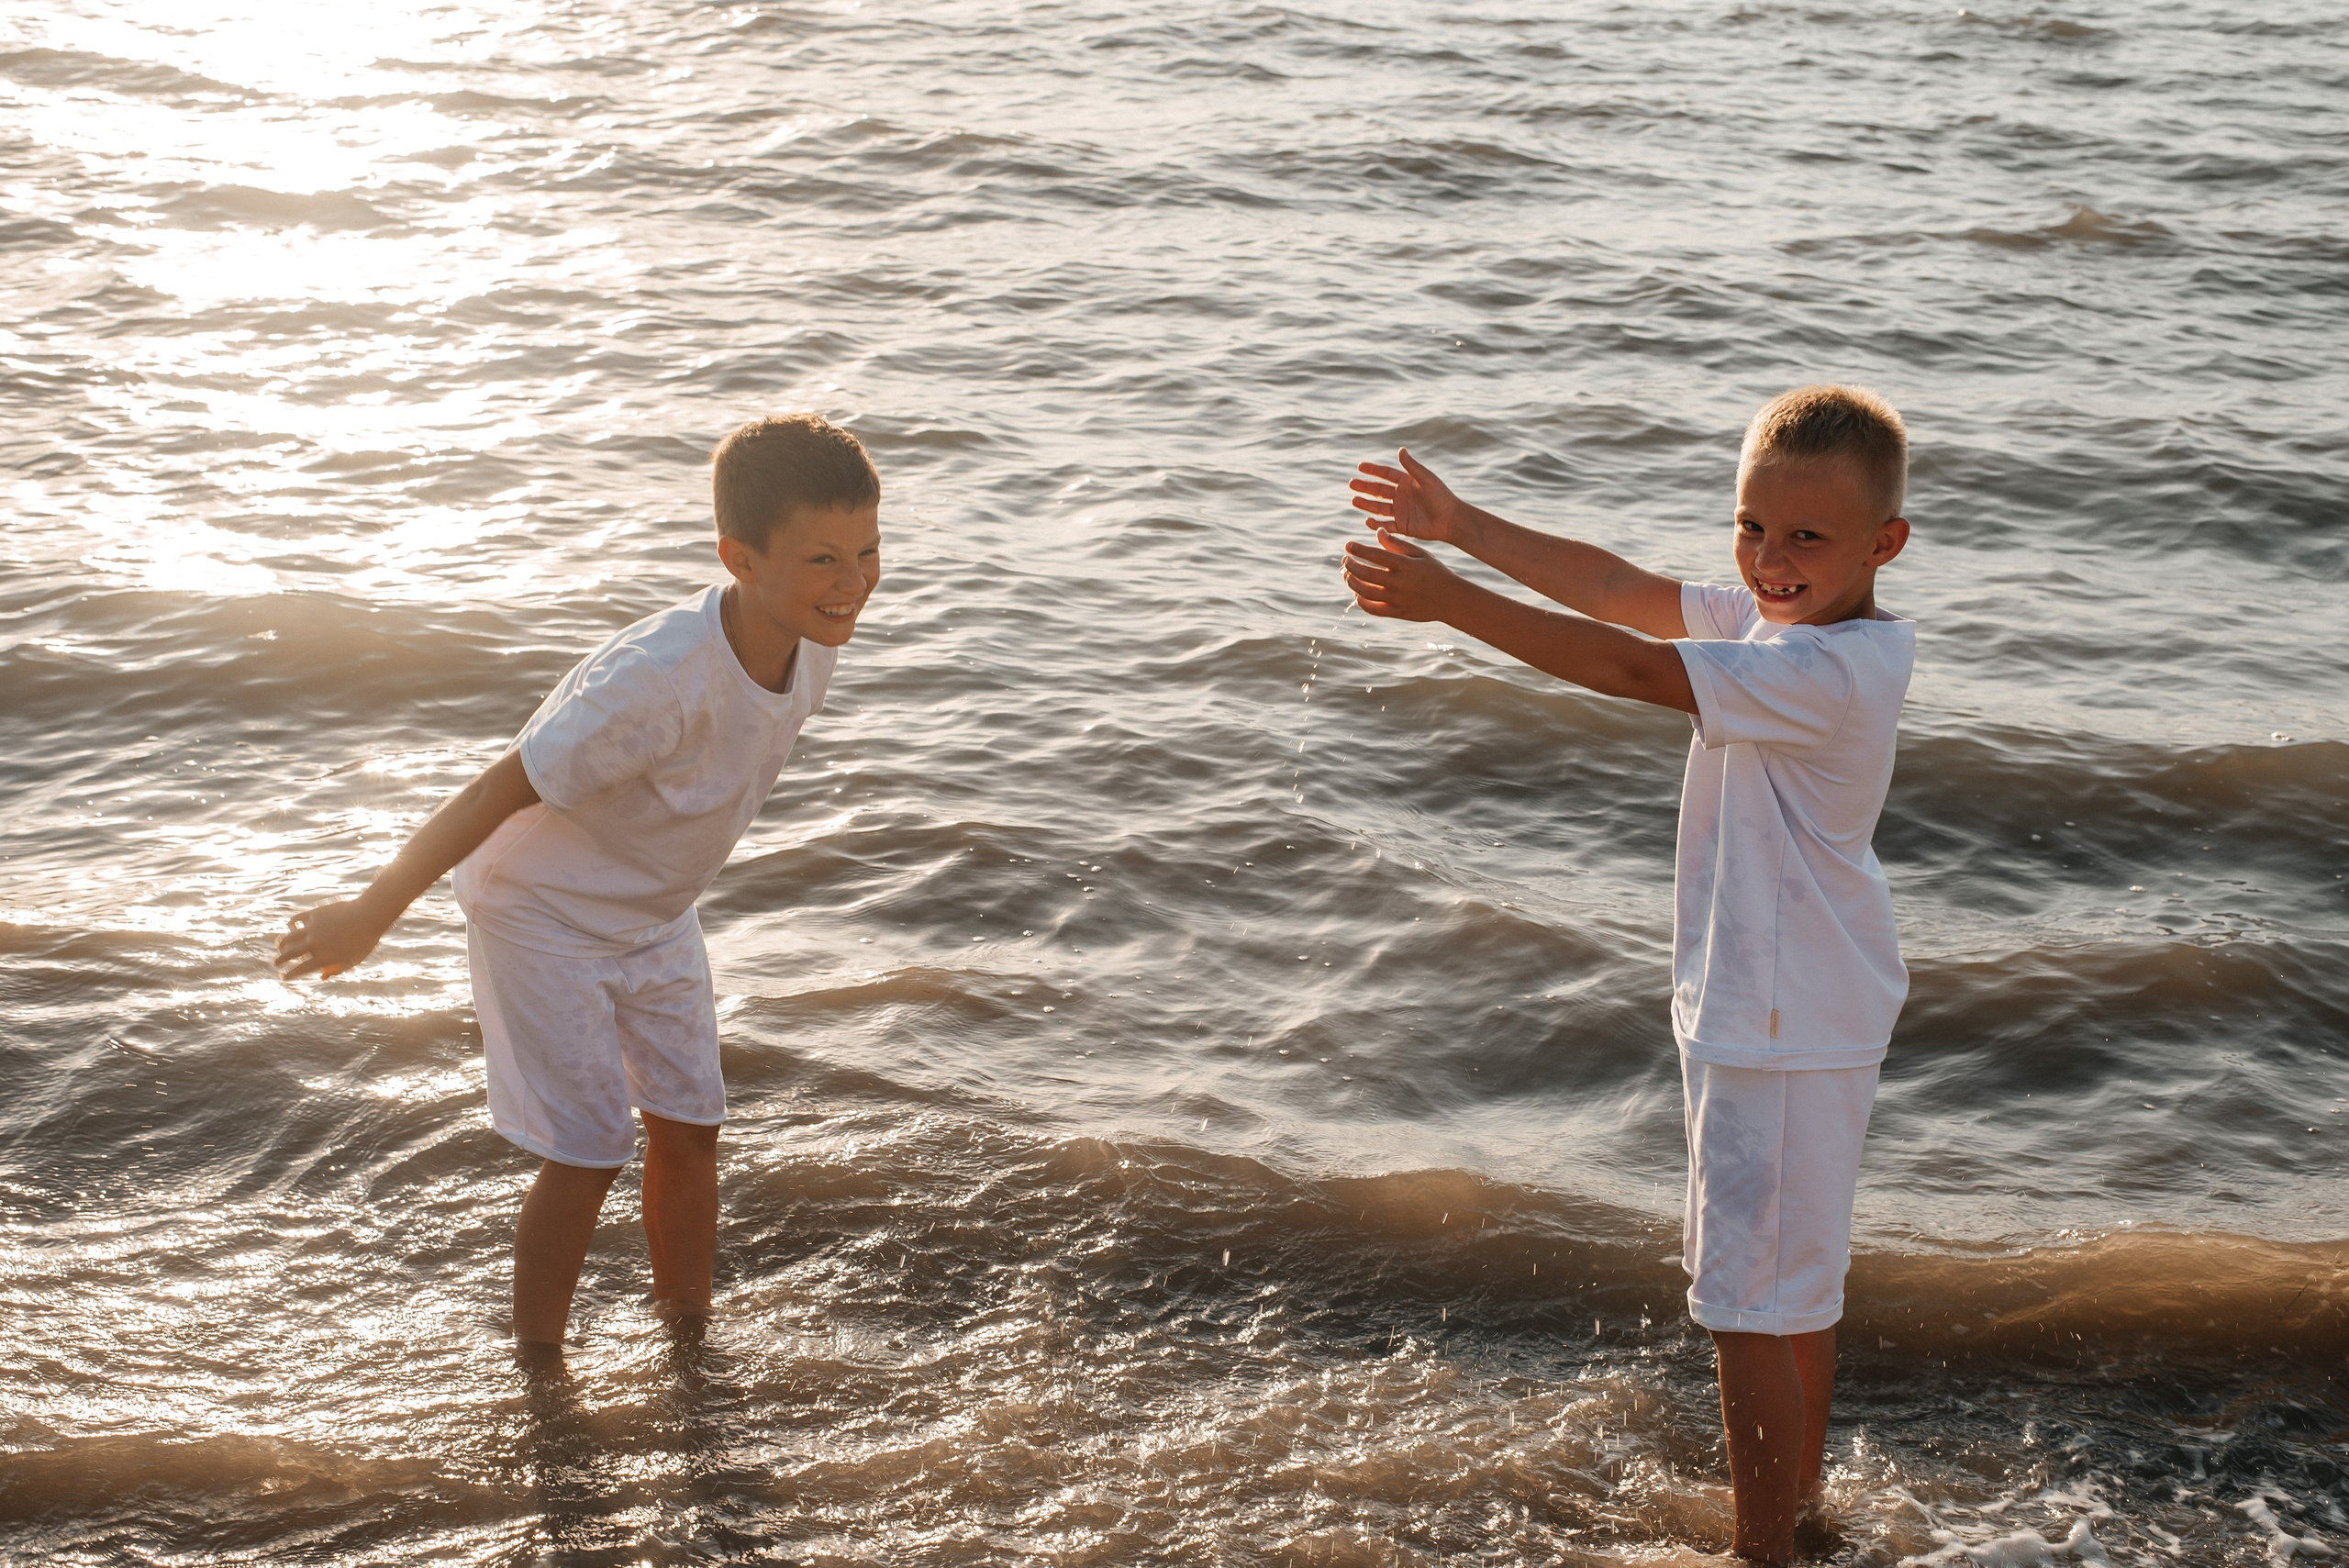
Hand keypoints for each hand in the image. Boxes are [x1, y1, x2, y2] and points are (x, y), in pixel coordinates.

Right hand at [273, 894, 392, 979]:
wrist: (370, 915)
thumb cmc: (365, 940)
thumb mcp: (354, 959)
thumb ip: (337, 969)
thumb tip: (322, 976)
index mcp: (324, 958)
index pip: (300, 970)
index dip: (289, 975)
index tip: (283, 977)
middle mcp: (314, 944)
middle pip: (290, 954)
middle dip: (280, 960)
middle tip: (275, 963)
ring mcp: (313, 928)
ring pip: (289, 937)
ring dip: (281, 943)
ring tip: (278, 946)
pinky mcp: (314, 914)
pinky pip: (297, 919)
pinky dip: (292, 924)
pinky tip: (291, 926)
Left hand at [1343, 531, 1462, 621]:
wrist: (1451, 600)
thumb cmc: (1435, 572)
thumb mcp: (1420, 554)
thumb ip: (1397, 544)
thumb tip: (1377, 532)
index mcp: (1406, 565)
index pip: (1376, 555)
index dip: (1359, 550)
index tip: (1348, 545)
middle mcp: (1400, 583)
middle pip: (1366, 574)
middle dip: (1351, 566)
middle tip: (1345, 560)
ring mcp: (1397, 600)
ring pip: (1365, 592)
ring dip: (1351, 582)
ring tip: (1347, 574)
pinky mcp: (1396, 613)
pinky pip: (1372, 609)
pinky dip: (1361, 601)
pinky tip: (1357, 592)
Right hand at [1349, 447, 1465, 545]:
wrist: (1451, 520)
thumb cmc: (1441, 497)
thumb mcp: (1426, 479)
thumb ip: (1412, 466)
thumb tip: (1400, 450)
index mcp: (1407, 482)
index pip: (1386, 474)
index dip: (1373, 470)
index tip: (1360, 467)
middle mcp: (1402, 496)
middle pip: (1379, 490)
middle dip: (1365, 487)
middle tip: (1351, 484)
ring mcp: (1401, 511)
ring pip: (1379, 507)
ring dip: (1366, 504)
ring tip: (1354, 501)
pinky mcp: (1403, 526)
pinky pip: (1386, 525)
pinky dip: (1376, 524)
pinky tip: (1367, 521)